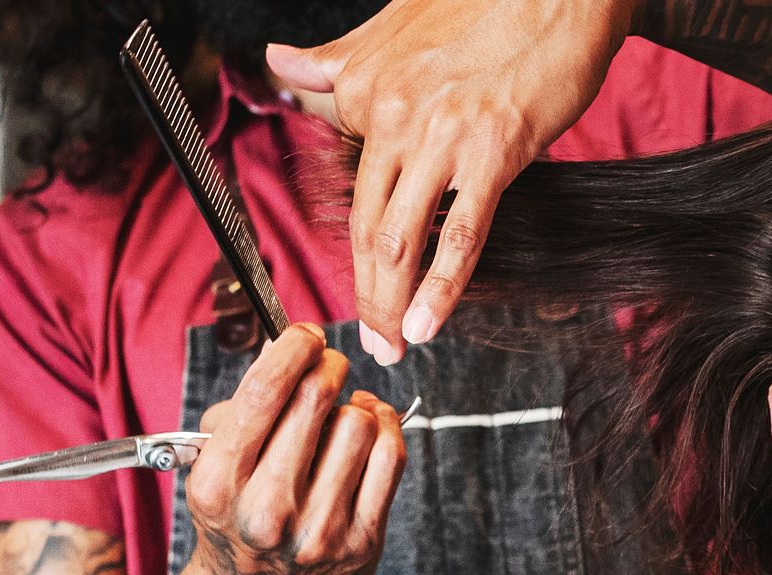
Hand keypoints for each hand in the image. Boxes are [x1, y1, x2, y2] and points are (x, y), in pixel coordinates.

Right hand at [175, 324, 406, 574]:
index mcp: (220, 483)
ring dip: (353, 402)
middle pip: (316, 397)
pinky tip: (368, 425)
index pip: (265, 390)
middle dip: (326, 363)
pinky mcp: (361, 542)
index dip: (294, 346)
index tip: (305, 336)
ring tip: (341, 409)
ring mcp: (319, 530)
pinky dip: (384, 425)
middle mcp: (268, 509)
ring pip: (358, 422)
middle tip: (325, 362)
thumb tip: (291, 353)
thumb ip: (238, 410)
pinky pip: (391, 455)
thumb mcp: (208, 465)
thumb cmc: (233, 516)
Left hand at [267, 0, 638, 363]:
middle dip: (366, 296)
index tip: (374, 288)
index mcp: (367, 95)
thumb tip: (279, 64)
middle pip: (367, 231)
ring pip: (401, 240)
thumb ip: (336, 60)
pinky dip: (442, 288)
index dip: (361, 253)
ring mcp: (441, 139)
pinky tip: (429, 324)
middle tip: (371, 339)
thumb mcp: (392, 26)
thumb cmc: (483, 8)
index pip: (355, 194)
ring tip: (394, 344)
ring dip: (392, 305)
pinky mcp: (493, 152)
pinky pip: (462, 233)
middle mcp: (394, 120)